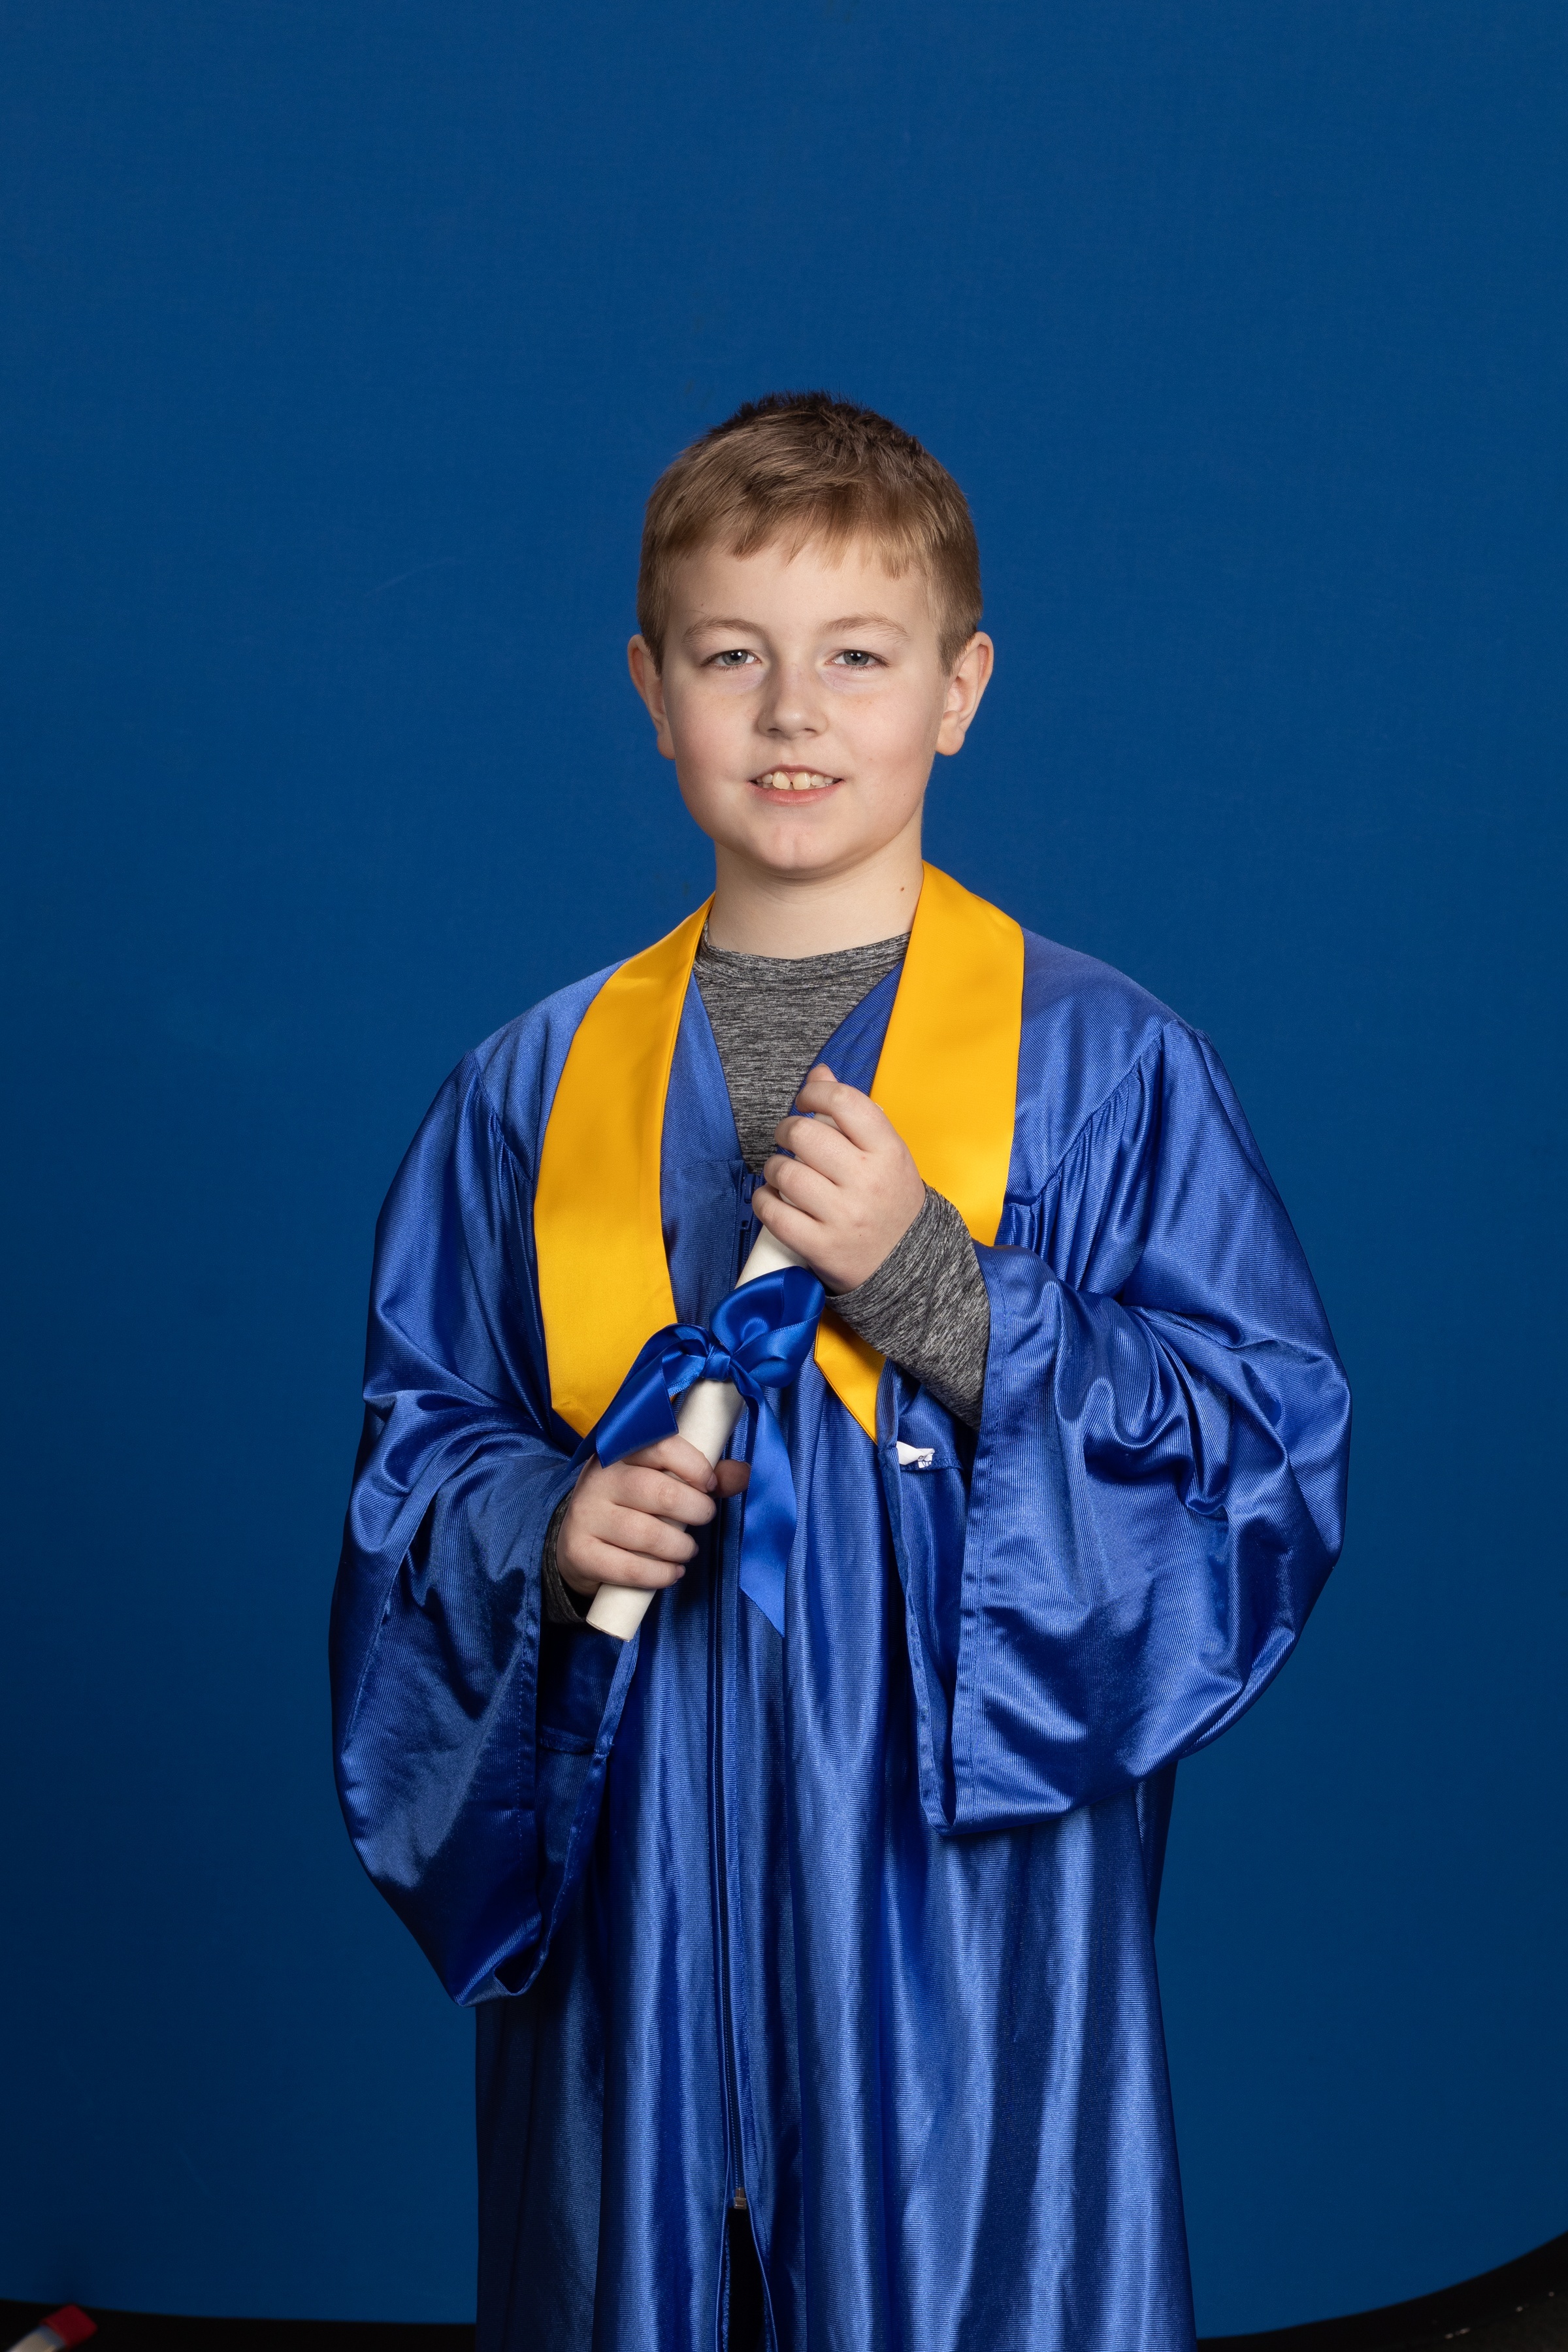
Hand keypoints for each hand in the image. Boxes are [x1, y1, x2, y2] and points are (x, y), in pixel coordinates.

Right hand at [557, 1434, 750, 1598]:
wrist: (577, 1541)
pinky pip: (628, 1568)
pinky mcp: (579, 1551)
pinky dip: (659, 1575)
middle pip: (656, 1491)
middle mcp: (598, 1479)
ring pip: (644, 1533)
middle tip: (704, 1518)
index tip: (710, 1485)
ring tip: (687, 1550)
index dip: (693, 1465)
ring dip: (679, 1547)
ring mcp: (585, 1515)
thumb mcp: (662, 1481)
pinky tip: (671, 1572)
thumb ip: (703, 1476)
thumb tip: (743, 1473)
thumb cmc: (632, 1505)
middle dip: (693, 1509)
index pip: (659, 1446)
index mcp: (621, 1452)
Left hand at [753, 1063, 925, 1292]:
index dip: (814, 1093)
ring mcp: (844, 1217)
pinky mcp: (821, 1247)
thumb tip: (819, 1072)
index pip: (844, 1102)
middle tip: (788, 1138)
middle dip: (786, 1130)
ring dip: (773, 1167)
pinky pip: (774, 1213)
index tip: (805, 1101)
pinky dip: (763, 1200)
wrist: (910, 1265)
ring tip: (781, 1171)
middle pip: (805, 1135)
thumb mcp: (886, 1153)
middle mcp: (867, 1182)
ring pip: (785, 1173)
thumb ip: (853, 1113)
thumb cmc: (891, 1200)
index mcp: (888, 1152)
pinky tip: (770, 1198)